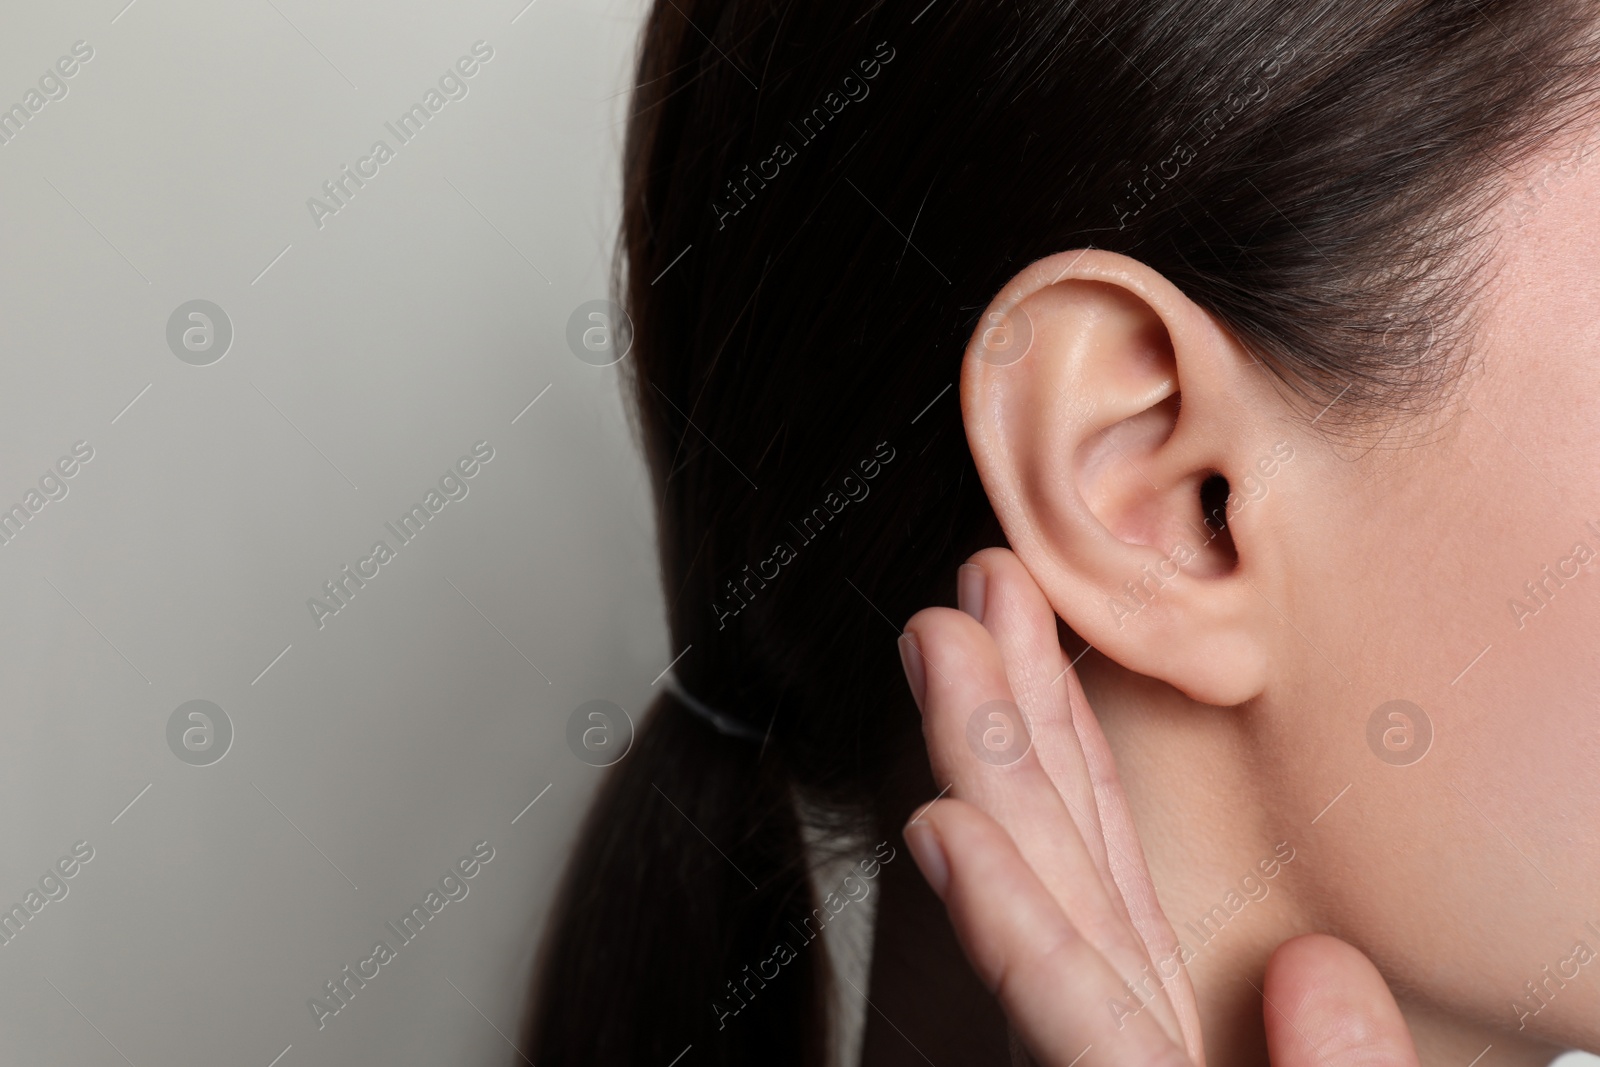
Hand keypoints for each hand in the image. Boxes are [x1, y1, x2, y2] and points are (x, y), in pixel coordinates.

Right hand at [896, 548, 1419, 1065]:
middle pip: (1063, 854)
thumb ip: (1346, 1057)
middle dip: (1006, 709)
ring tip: (941, 645)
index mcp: (1185, 1035)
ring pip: (1049, 913)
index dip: (1064, 736)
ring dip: (985, 769)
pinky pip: (1081, 1030)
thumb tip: (1318, 963)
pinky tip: (950, 828)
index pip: (1111, 866)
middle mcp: (1132, 1036)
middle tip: (978, 586)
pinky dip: (1012, 929)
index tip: (1033, 619)